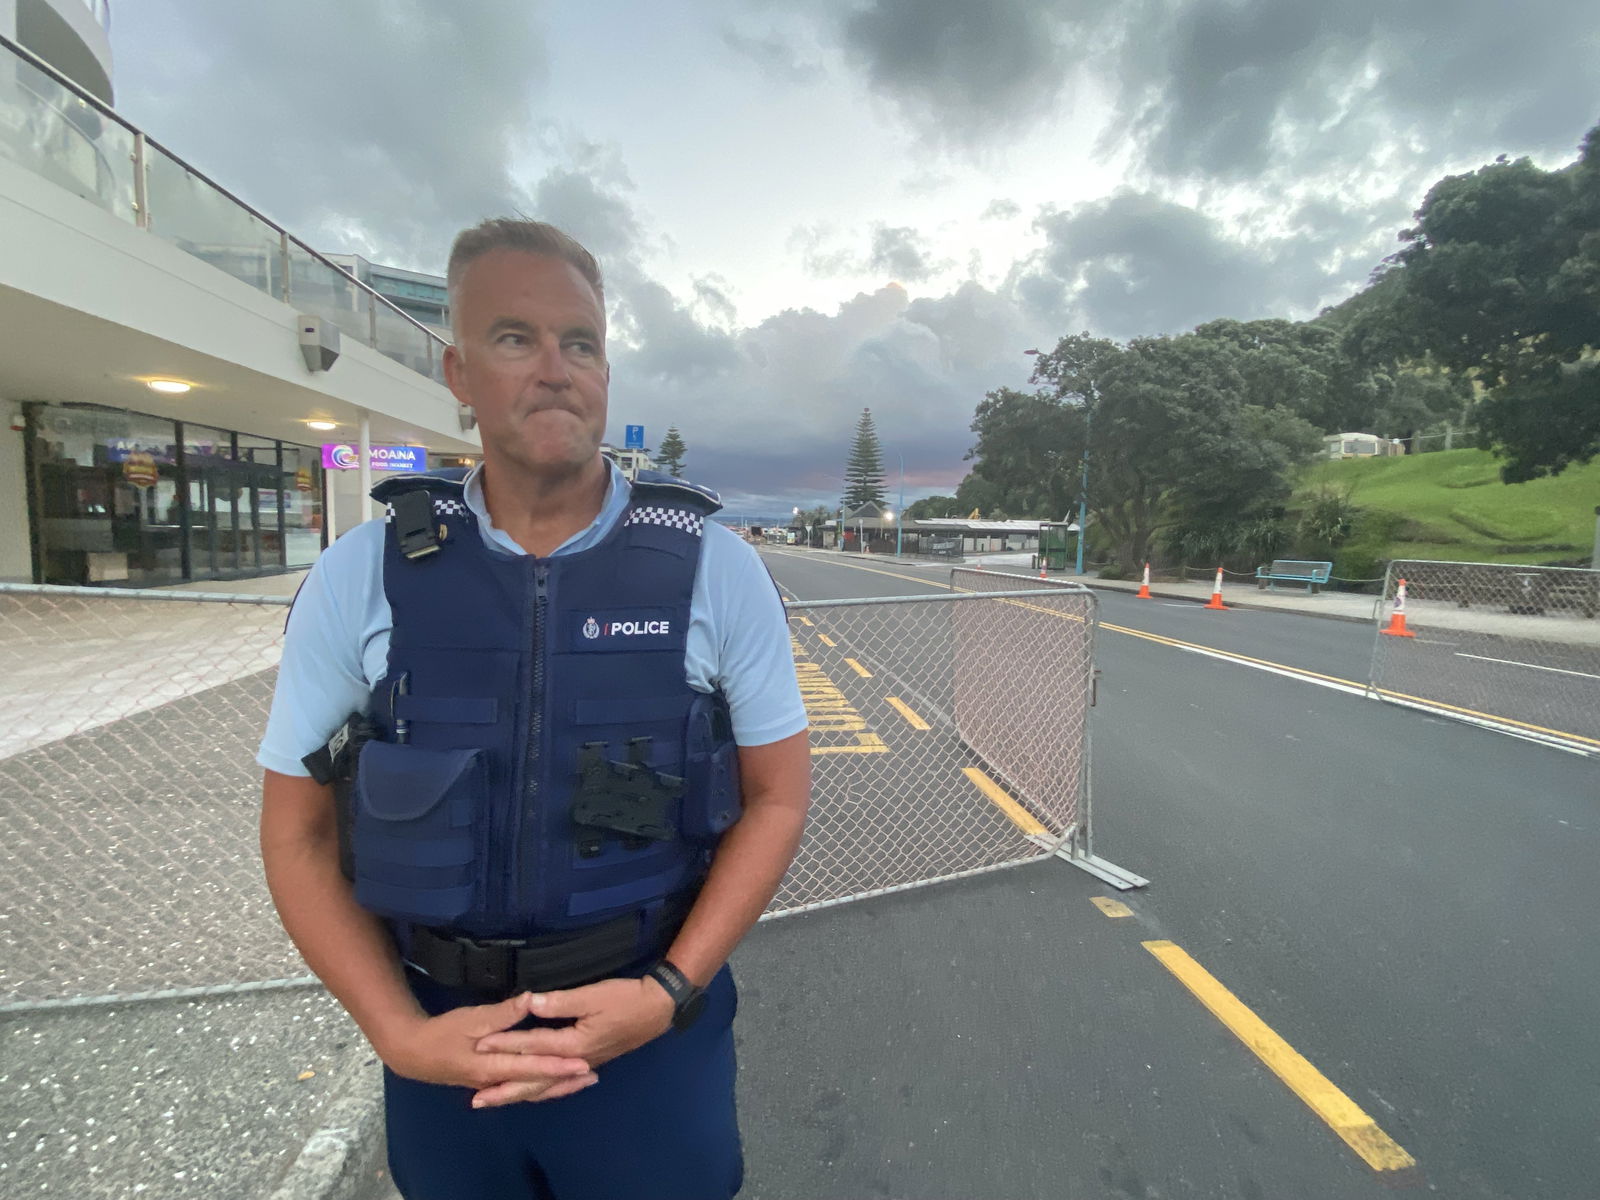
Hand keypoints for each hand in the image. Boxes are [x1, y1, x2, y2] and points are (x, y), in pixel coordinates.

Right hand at [374, 993, 596, 1106]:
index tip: (582, 1063)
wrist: (413, 1054)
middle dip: (564, 1081)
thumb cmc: (442, 1033)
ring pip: (530, 1089)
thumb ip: (504, 1013)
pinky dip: (540, 1085)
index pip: (532, 1067)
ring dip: (555, 1085)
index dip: (558, 1065)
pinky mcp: (490, 1082)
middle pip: (536, 1084)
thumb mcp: (472, 1018)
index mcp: (491, 1066)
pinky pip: (521, 1087)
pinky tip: (552, 1082)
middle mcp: (496, 1081)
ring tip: (581, 1081)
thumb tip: (532, 999)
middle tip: (592, 1075)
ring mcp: (493, 1084)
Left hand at [469, 977, 676, 1106]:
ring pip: (546, 1086)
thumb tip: (530, 1004)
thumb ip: (561, 1002)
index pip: (533, 1045)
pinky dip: (542, 1091)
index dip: (505, 1044)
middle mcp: (575, 1062)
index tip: (480, 1046)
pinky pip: (557, 1084)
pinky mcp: (588, 1062)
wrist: (658, 1009)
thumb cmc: (626, 999)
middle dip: (505, 1088)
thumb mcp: (595, 995)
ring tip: (496, 1101)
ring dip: (520, 1094)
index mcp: (574, 1045)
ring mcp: (582, 1065)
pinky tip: (534, 1092)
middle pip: (535, 1079)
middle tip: (477, 1100)